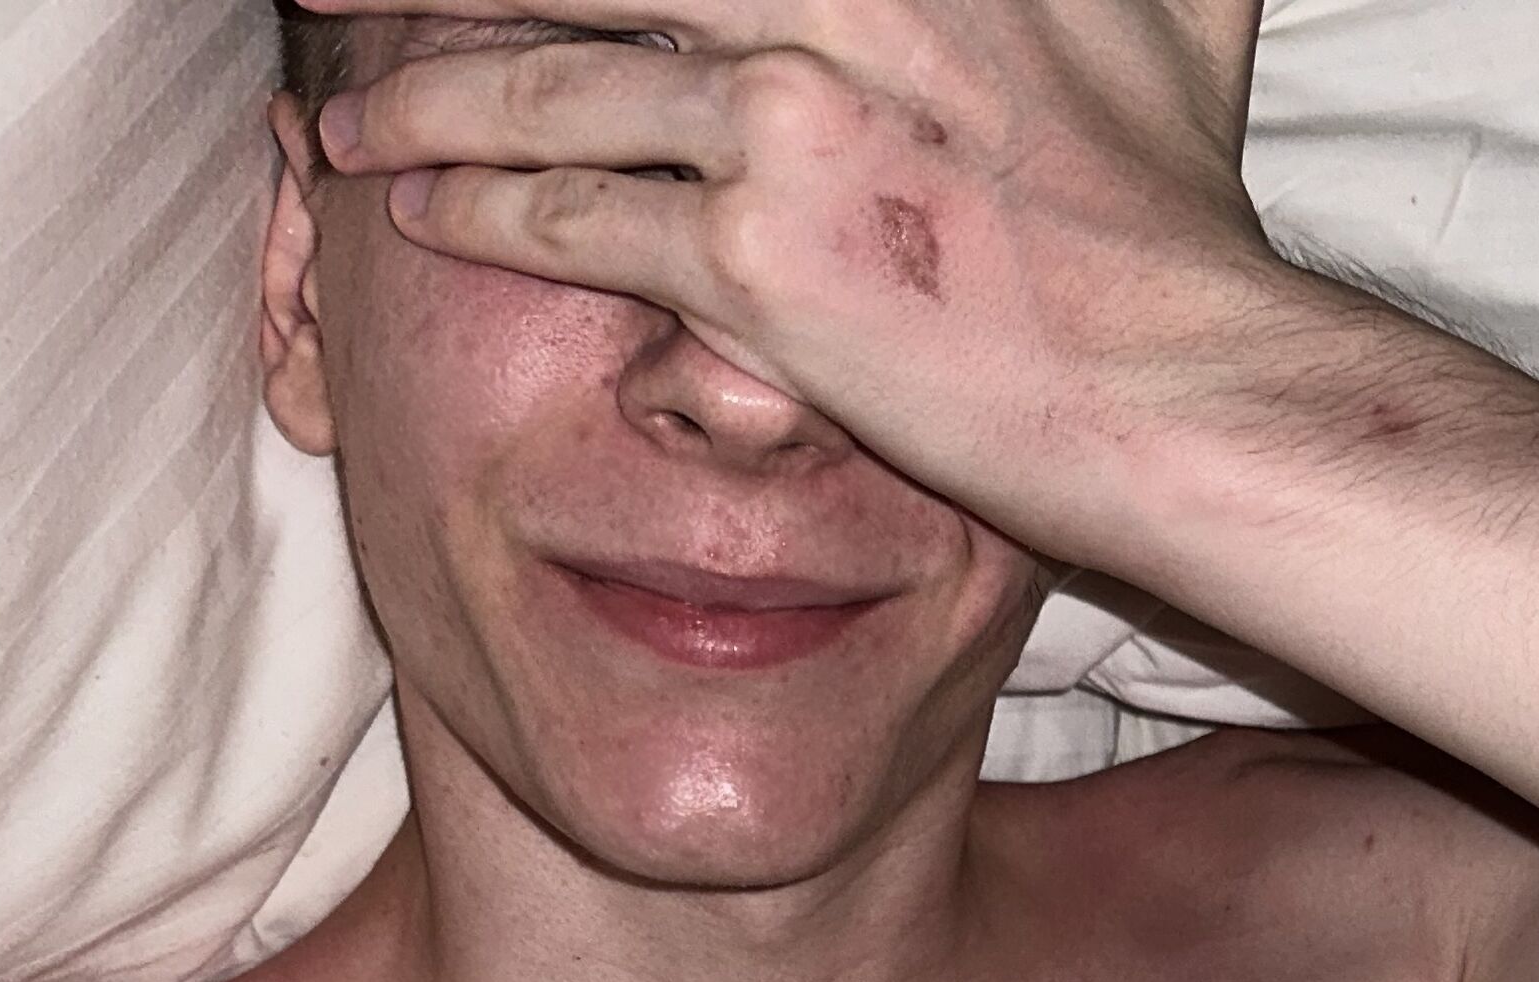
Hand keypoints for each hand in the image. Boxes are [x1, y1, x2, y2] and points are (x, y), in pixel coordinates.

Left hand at [297, 0, 1284, 556]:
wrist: (1186, 386)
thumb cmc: (1176, 217)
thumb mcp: (1165, 7)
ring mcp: (787, 117)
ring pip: (548, 74)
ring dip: (423, 94)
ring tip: (353, 119)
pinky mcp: (756, 256)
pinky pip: (574, 214)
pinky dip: (480, 207)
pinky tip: (424, 210)